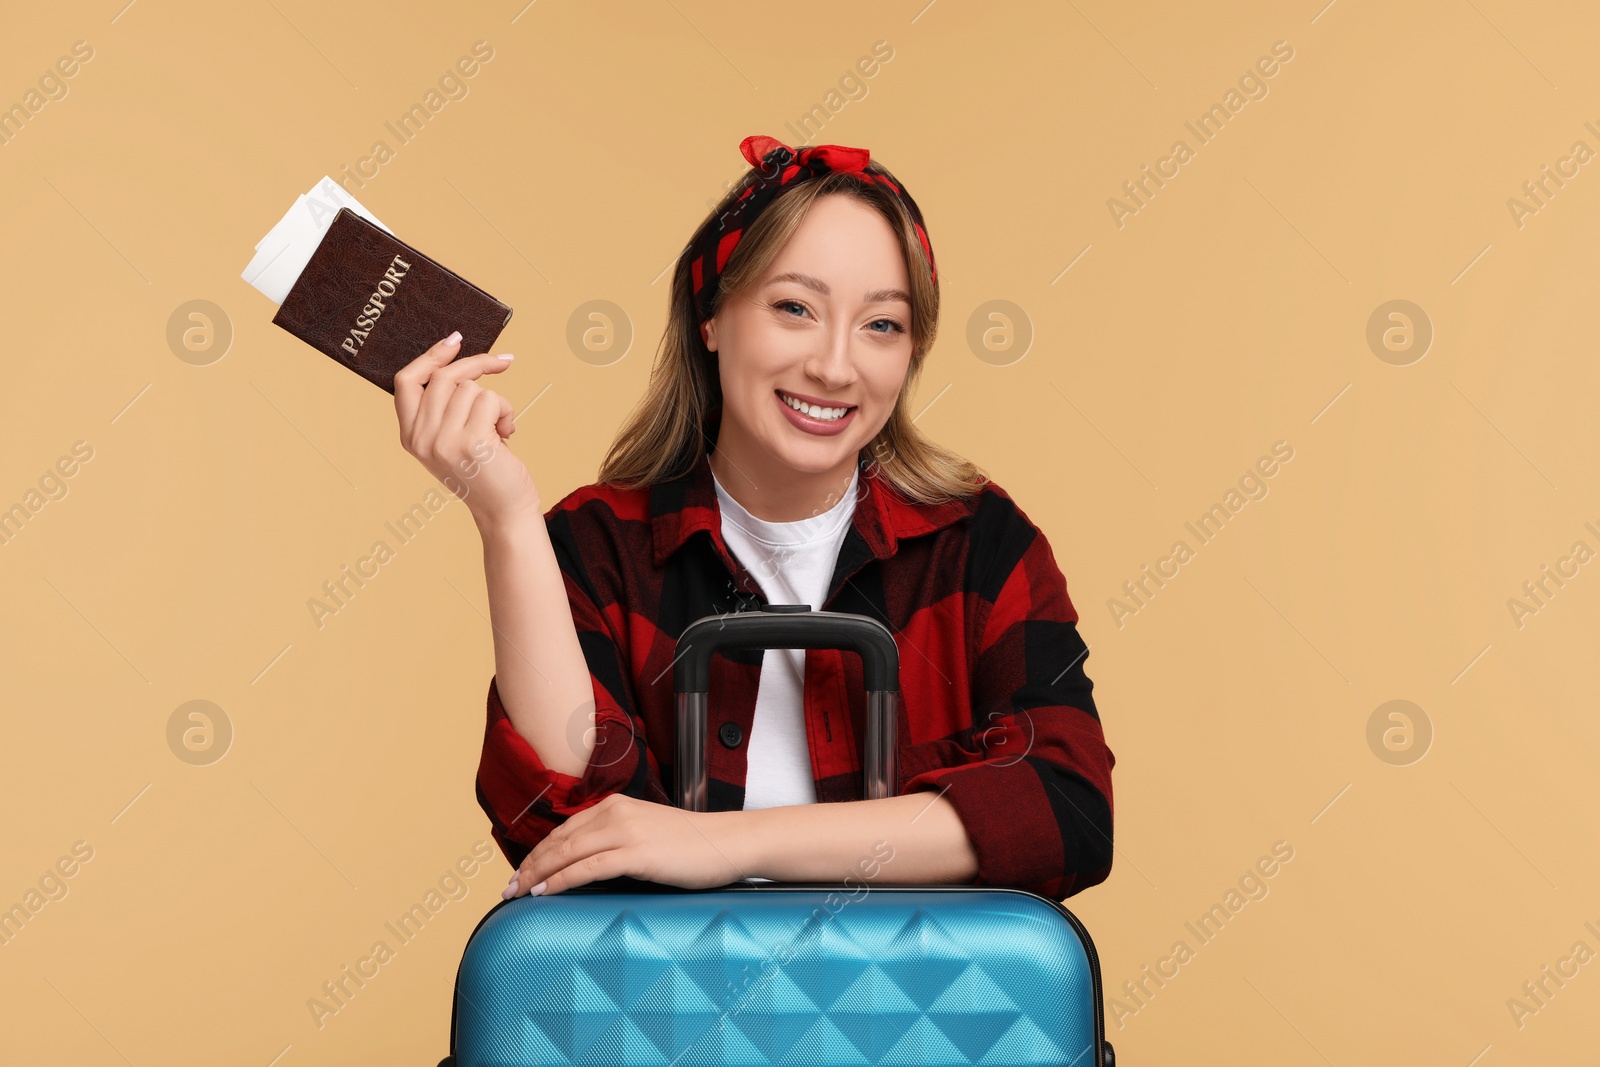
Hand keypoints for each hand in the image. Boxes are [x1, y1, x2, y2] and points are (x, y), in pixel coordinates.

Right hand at [394, 332, 539, 527]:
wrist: (504, 511)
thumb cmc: (484, 471)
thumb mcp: (451, 440)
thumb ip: (444, 409)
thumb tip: (459, 359)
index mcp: (409, 436)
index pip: (405, 382)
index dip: (430, 356)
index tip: (455, 340)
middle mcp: (421, 438)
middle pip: (444, 377)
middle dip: (478, 365)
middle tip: (503, 363)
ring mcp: (444, 441)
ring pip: (470, 387)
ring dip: (495, 400)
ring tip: (500, 427)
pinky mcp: (472, 442)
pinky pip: (490, 399)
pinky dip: (506, 411)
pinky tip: (507, 434)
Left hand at [502, 794, 752, 898]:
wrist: (726, 843)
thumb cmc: (690, 845)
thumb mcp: (646, 833)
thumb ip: (615, 841)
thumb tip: (584, 865)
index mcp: (615, 805)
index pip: (563, 830)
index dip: (536, 853)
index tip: (519, 873)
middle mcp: (615, 813)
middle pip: (558, 841)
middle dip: (529, 866)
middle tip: (508, 889)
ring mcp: (626, 832)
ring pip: (567, 852)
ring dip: (537, 874)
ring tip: (519, 893)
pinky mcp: (637, 853)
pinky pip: (588, 867)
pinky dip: (562, 880)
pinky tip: (546, 892)